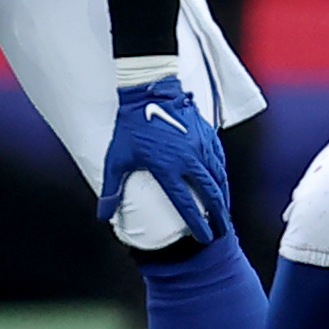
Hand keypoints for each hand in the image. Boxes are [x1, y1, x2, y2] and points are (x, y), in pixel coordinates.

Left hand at [98, 76, 230, 244]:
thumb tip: (103, 216)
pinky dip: (222, 175)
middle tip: (221, 230)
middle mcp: (189, 158)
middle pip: (210, 193)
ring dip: (223, 196)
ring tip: (224, 211)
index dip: (196, 223)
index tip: (204, 237)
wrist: (149, 91)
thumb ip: (111, 189)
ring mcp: (201, 145)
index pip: (186, 203)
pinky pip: (219, 160)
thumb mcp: (117, 158)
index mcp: (167, 167)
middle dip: (218, 214)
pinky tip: (222, 182)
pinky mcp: (207, 134)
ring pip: (219, 176)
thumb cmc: (131, 125)